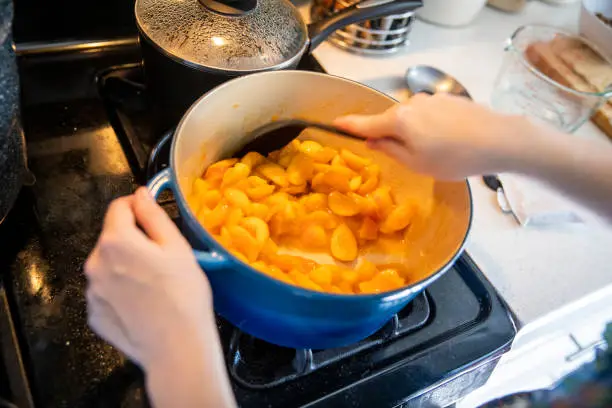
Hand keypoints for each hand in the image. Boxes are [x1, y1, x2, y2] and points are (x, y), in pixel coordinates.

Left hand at [85, 187, 212, 369]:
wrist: (176, 348)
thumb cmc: (184, 294)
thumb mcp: (177, 247)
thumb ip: (153, 215)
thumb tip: (139, 193)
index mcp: (115, 241)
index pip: (119, 206)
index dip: (138, 207)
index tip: (155, 219)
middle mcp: (94, 263)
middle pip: (112, 238)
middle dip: (133, 241)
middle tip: (163, 260)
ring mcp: (92, 292)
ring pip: (108, 266)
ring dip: (126, 267)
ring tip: (154, 286)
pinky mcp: (94, 315)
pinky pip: (106, 292)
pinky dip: (121, 292)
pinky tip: (143, 305)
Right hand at [334, 93, 531, 179]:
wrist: (499, 140)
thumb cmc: (454, 158)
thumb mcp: (417, 163)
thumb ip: (390, 150)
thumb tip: (372, 140)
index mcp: (399, 120)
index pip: (366, 123)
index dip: (349, 125)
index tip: (335, 123)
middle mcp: (412, 103)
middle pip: (389, 119)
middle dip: (387, 134)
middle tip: (398, 155)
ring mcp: (432, 99)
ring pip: (410, 117)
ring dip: (411, 131)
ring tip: (432, 152)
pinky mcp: (449, 99)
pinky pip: (428, 114)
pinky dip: (429, 126)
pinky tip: (446, 141)